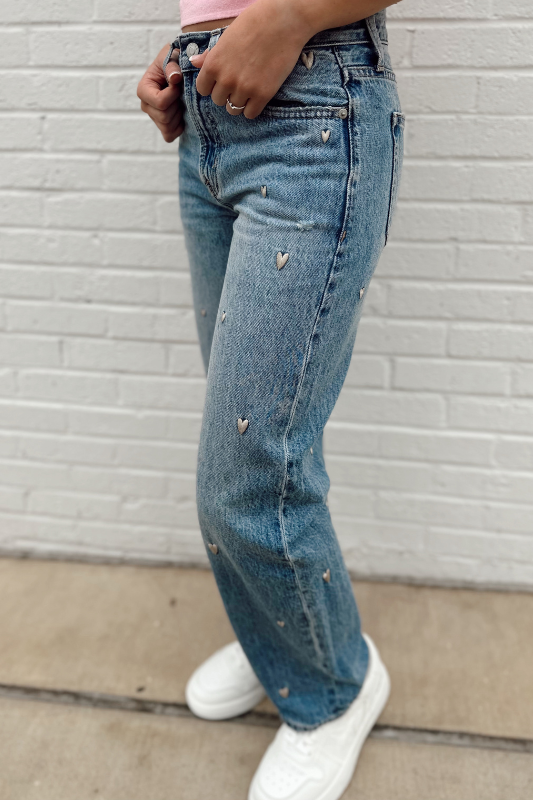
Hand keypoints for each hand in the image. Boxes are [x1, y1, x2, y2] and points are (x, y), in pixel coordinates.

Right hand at [137, 43, 184, 141]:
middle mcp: (145, 106)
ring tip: (181, 102)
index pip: (160, 103)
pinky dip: (178, 127)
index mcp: (144, 89)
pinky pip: (169, 136)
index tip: (178, 84)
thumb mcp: (171, 56)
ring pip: (167, 127)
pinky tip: (182, 114)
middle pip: (164, 117)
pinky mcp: (162, 126)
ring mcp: (153, 118)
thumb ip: (172, 65)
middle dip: (177, 106)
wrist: (179, 70)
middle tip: (181, 94)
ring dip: (179, 115)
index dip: (173, 95)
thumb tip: (175, 78)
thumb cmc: (173, 61)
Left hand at [190, 0, 313, 118]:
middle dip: (226, 93)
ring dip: (239, 101)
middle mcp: (226, 79)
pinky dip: (253, 108)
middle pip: (218, 101)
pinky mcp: (263, 95)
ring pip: (233, 110)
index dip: (212, 85)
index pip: (202, 89)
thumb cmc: (254, 23)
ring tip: (249, 88)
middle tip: (239, 81)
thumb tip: (193, 63)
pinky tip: (257, 95)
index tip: (221, 80)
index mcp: (213, 64)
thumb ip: (210, 55)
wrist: (283, 20)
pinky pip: (250, 114)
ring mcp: (244, 89)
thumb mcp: (226, 37)